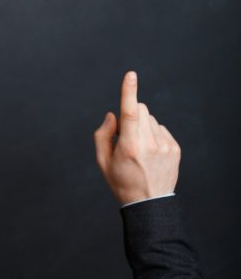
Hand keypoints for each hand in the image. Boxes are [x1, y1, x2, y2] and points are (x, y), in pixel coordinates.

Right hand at [93, 71, 180, 204]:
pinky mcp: (175, 148)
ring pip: (151, 119)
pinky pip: (161, 128)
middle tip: (125, 134)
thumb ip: (102, 134)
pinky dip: (153, 134)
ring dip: (142, 126)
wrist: (149, 203)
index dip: (129, 91)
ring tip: (139, 148)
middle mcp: (150, 143)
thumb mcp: (102, 161)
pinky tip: (150, 152)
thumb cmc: (121, 181)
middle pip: (141, 109)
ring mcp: (165, 145)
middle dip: (132, 114)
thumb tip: (113, 114)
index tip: (131, 75)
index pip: (130, 112)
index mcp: (129, 146)